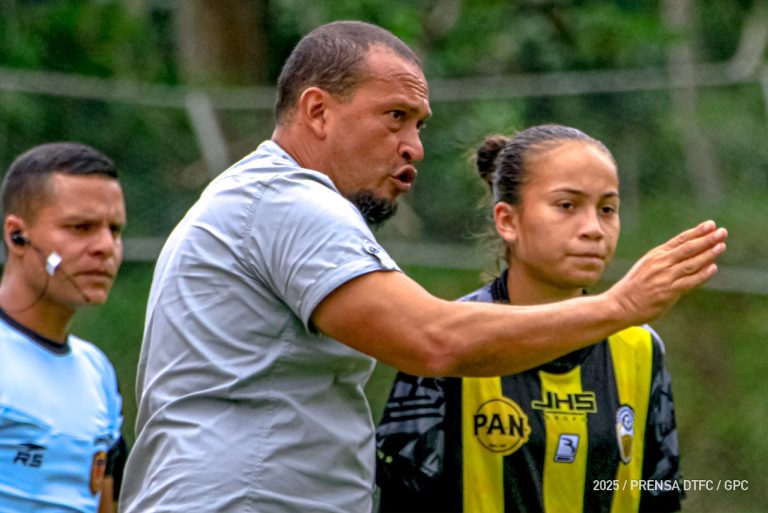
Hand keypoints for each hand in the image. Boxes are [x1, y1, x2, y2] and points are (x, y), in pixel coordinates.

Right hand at [607, 220, 726, 324]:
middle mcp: (660, 263)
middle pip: (688, 248)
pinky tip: (713, 268)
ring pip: (691, 263)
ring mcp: (664, 277)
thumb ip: (664, 261)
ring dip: (708, 254)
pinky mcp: (668, 292)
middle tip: (722, 231)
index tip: (710, 224)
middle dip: (707, 239)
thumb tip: (688, 256)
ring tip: (721, 246)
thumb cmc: (633, 287)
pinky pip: (689, 281)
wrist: (620, 305)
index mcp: (655, 255)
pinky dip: (702, 274)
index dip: (696, 232)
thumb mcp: (646, 267)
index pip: (679, 240)